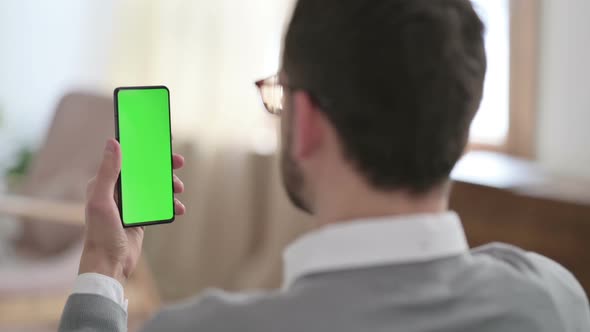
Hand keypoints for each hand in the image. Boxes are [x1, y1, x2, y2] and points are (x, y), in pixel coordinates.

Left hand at [79, 139, 185, 283]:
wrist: (110, 264)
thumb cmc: (100, 233)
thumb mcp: (102, 200)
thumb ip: (107, 172)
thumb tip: (113, 142)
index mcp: (105, 183)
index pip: (126, 159)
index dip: (143, 150)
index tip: (160, 143)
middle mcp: (118, 191)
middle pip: (144, 171)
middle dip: (162, 166)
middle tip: (178, 162)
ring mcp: (131, 203)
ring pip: (155, 186)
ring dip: (169, 185)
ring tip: (179, 188)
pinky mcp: (141, 216)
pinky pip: (159, 204)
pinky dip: (170, 204)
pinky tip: (178, 208)